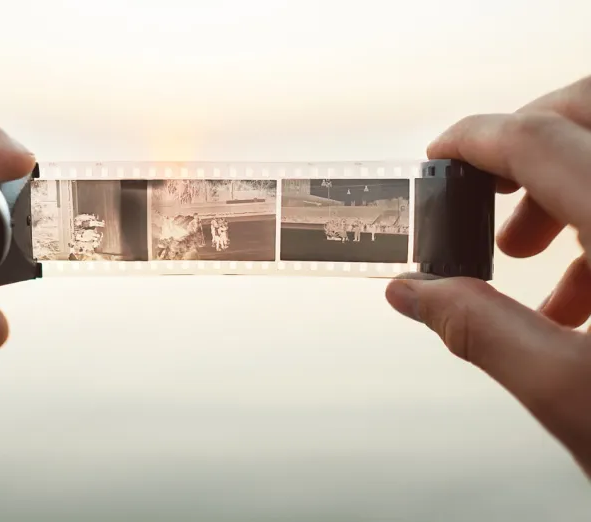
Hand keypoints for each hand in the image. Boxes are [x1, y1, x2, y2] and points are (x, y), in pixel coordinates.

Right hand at [386, 74, 590, 476]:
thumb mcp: (571, 395)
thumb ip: (481, 331)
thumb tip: (416, 293)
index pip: (539, 142)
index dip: (475, 140)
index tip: (442, 157)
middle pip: (588, 113)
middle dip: (529, 138)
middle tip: (493, 188)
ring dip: (564, 186)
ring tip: (532, 254)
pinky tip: (584, 289)